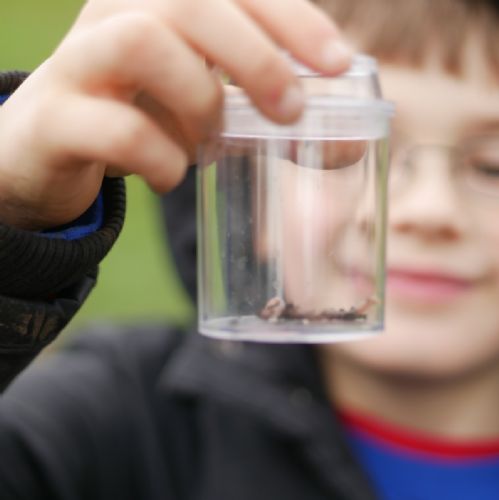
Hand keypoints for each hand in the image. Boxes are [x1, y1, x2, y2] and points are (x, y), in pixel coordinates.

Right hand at [0, 0, 351, 229]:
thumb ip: (260, 116)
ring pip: (146, 44)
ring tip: (209, 145)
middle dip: (257, 59)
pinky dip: (161, 159)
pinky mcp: (57, 116)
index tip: (338, 65)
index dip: (293, 19)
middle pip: (192, 3)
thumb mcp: (204, 108)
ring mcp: (80, 60)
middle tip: (290, 112)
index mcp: (160, 4)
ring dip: (200, 103)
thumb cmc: (139, 119)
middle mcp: (116, 13)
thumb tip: (343, 145)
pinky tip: (170, 176)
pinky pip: (119, 129)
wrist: (50, 149)